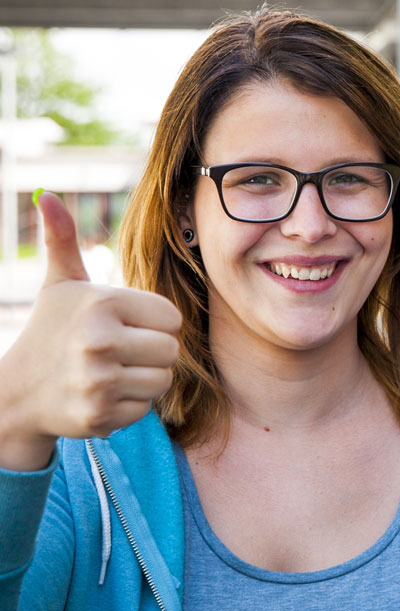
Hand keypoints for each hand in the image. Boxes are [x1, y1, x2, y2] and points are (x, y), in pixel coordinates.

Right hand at [0, 194, 181, 469]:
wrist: (15, 393)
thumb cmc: (52, 331)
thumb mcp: (61, 285)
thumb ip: (63, 241)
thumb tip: (47, 196)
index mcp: (102, 303)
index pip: (171, 318)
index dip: (153, 324)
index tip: (124, 326)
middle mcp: (100, 340)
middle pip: (172, 351)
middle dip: (151, 354)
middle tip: (119, 352)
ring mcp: (98, 380)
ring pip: (163, 381)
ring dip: (142, 380)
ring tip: (111, 372)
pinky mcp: (98, 414)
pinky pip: (144, 409)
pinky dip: (128, 405)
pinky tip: (101, 395)